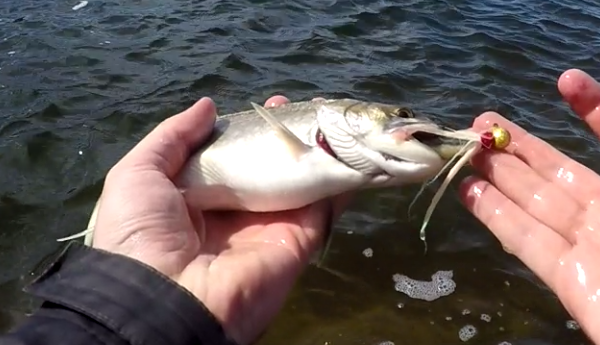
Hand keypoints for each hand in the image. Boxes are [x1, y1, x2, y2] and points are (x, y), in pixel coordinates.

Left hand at [90, 95, 346, 344]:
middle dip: (285, 137)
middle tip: (297, 108)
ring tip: (326, 117)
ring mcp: (270, 227)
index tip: (265, 107)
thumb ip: (173, 137)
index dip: (249, 131)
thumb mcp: (138, 174)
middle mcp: (238, 213)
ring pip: (300, 182)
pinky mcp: (297, 242)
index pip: (233, 158)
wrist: (164, 297)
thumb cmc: (141, 233)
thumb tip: (208, 105)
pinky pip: (324, 207)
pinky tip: (348, 149)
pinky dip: (340, 180)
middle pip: (270, 167)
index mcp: (200, 198)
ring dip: (316, 151)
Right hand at [460, 68, 599, 341]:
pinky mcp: (570, 281)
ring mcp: (589, 245)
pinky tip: (469, 192)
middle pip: (556, 173)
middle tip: (478, 124)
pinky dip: (496, 215)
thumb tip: (583, 88)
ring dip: (496, 177)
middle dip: (517, 147)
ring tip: (463, 152)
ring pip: (534, 203)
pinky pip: (527, 241)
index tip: (566, 81)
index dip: (593, 109)